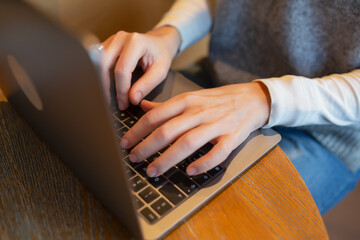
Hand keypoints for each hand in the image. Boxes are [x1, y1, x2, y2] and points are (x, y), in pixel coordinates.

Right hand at [101, 26, 180, 109]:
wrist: (160, 43)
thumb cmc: (161, 55)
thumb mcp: (160, 72)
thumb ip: (147, 85)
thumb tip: (132, 99)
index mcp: (136, 42)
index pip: (122, 70)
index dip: (121, 90)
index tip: (124, 103)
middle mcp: (121, 38)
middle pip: (103, 64)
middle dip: (105, 86)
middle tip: (109, 102)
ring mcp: (113, 40)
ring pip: (97, 62)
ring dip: (100, 80)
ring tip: (106, 96)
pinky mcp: (108, 44)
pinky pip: (98, 60)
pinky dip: (99, 74)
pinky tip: (105, 85)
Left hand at [120, 82, 270, 176]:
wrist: (252, 99)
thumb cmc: (218, 100)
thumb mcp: (191, 97)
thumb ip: (166, 104)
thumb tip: (142, 106)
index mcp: (186, 100)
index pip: (156, 116)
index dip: (138, 130)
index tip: (125, 142)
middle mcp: (199, 112)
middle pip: (168, 130)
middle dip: (147, 147)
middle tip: (133, 159)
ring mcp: (216, 125)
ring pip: (188, 142)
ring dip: (168, 159)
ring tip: (152, 170)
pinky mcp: (232, 137)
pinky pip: (217, 152)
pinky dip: (203, 162)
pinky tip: (190, 171)